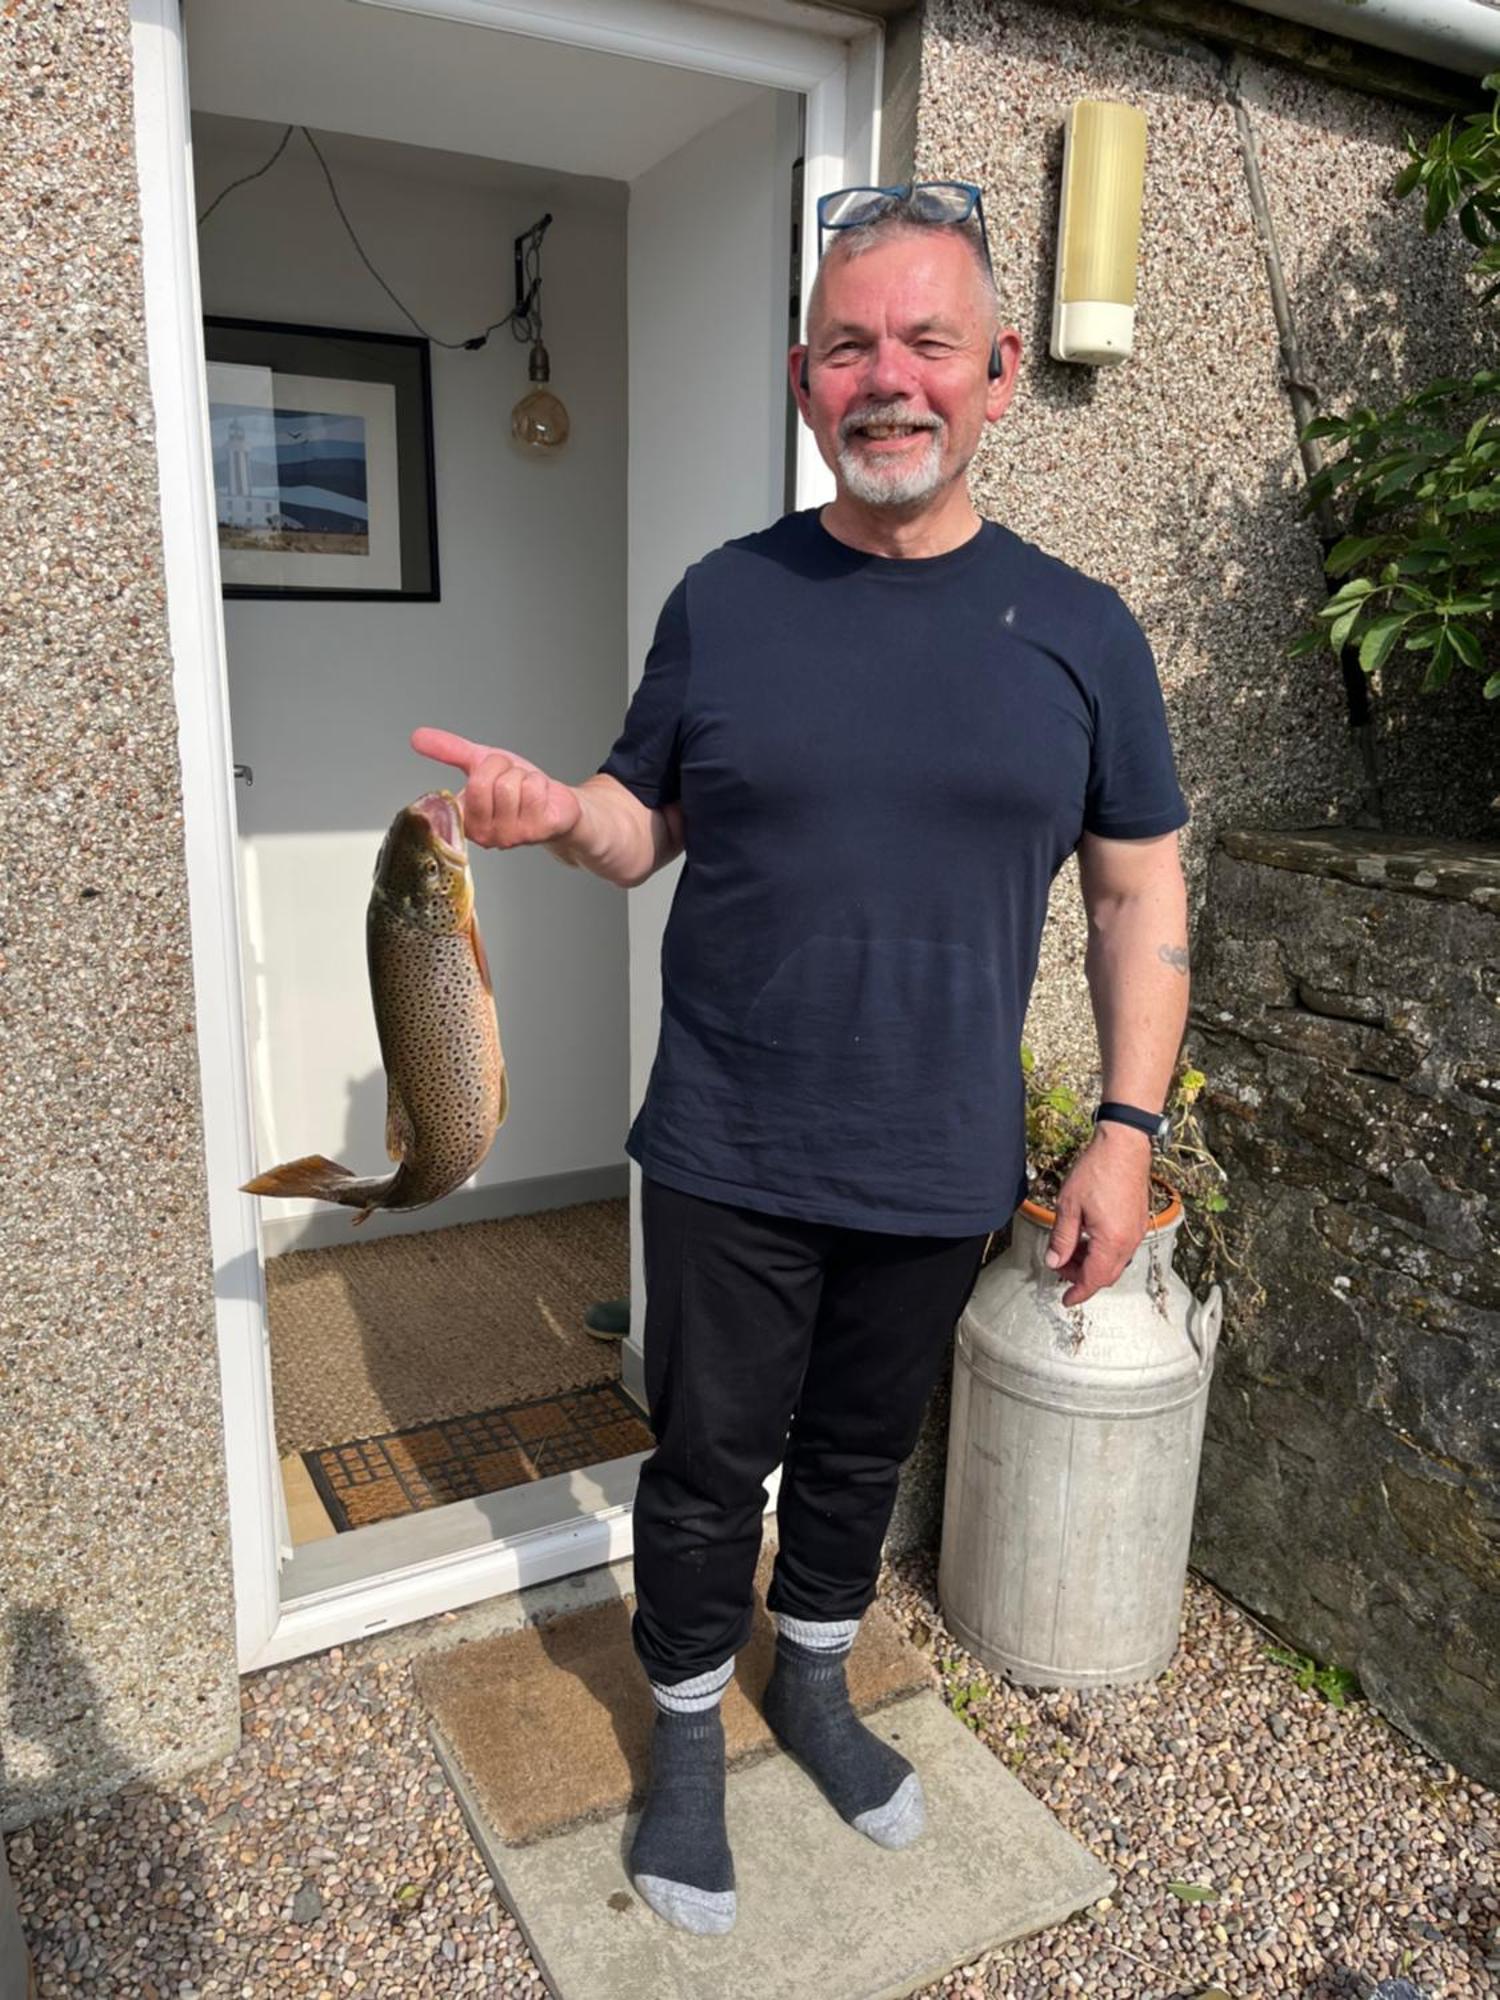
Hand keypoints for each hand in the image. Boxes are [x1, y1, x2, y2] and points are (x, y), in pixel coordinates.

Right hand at [411, 727, 581, 850]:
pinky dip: (539, 783)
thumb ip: (449, 751)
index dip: (479, 772)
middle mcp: (483, 834)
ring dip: (521, 776)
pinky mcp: (536, 832)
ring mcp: (510, 836)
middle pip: (481, 781)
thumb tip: (417, 737)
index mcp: (464, 820)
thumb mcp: (480, 763)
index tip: (490, 776)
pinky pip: (532, 790)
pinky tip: (540, 796)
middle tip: (510, 777)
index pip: (455, 791)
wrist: (557, 803)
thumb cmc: (518, 789)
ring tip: (525, 788)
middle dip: (501, 767)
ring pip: (508, 785)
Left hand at [1043, 1123, 1152, 1305]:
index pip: (1094, 1279)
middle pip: (1106, 1275)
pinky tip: (1087, 1238)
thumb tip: (1054, 1262)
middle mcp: (1129, 1241)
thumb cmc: (1097, 1170)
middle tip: (1060, 1266)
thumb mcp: (1069, 1206)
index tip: (1066, 1300)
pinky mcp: (1138, 1222)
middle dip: (1082, 1277)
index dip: (1078, 1292)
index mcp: (1112, 1241)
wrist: (1124, 1145)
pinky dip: (1104, 1252)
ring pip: (1115, 1262)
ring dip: (1093, 1264)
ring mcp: (1136, 1232)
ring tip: (1070, 1250)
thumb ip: (1061, 1238)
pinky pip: (1121, 1248)